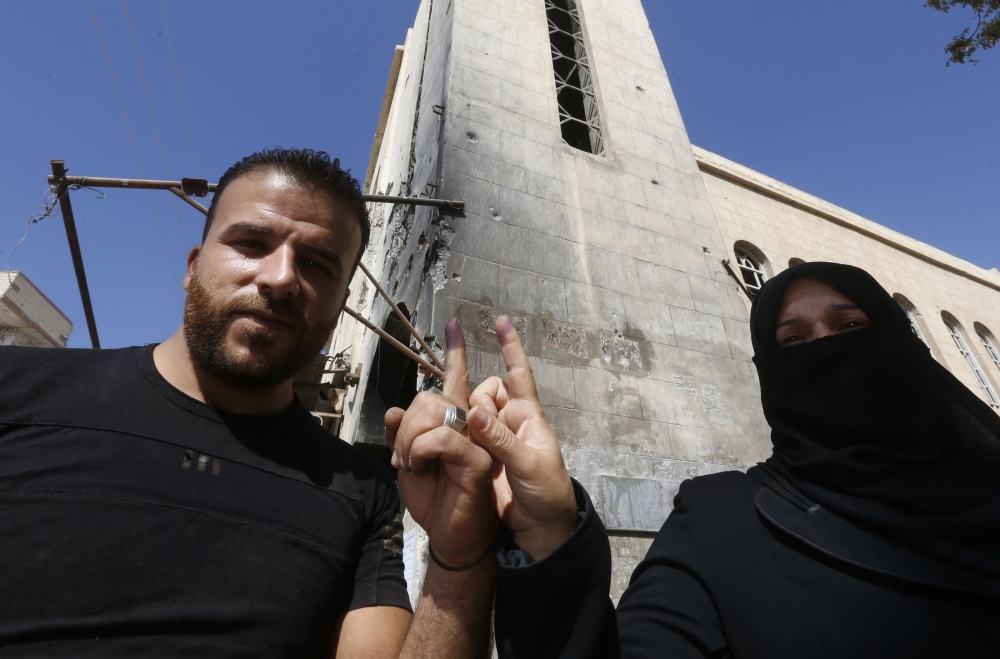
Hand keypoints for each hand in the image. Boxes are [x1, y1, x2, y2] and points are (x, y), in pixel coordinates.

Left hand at [385, 319, 494, 566]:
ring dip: (410, 440)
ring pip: (436, 411)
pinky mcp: (479, 460)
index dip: (456, 351)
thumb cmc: (434, 500)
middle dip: (406, 424)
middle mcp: (470, 426)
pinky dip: (421, 451)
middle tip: (401, 457)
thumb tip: (395, 411)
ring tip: (410, 465)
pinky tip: (420, 468)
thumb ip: (402, 435)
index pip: (456, 380)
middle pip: (432, 395)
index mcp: (455, 422)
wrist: (450, 537)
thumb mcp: (408, 464)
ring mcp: (477, 441)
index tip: (454, 323)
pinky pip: (442, 438)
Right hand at [467, 316, 577, 560]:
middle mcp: (508, 422)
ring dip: (464, 422)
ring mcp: (491, 439)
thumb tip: (474, 412)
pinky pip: (460, 435)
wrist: (538, 529)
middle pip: (484, 392)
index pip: (519, 375)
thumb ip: (501, 440)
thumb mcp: (530, 465)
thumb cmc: (547, 492)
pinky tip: (444, 447)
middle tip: (479, 432)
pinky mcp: (476, 456)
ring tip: (470, 447)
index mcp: (528, 416)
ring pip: (469, 412)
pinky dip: (452, 435)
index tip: (502, 321)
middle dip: (478, 404)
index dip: (511, 348)